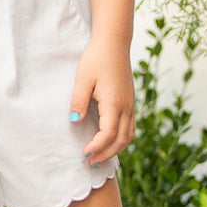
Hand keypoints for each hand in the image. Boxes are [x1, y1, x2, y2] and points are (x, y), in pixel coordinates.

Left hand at [70, 36, 135, 164]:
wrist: (114, 43)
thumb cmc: (96, 59)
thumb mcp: (83, 79)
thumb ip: (79, 101)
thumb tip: (75, 121)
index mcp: (114, 103)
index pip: (108, 134)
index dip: (97, 147)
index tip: (84, 154)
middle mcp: (126, 107)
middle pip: (121, 140)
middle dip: (107, 154)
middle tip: (90, 162)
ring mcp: (131, 104)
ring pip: (129, 135)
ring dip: (116, 149)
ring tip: (99, 156)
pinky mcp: (130, 102)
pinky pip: (130, 127)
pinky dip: (121, 139)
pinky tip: (109, 141)